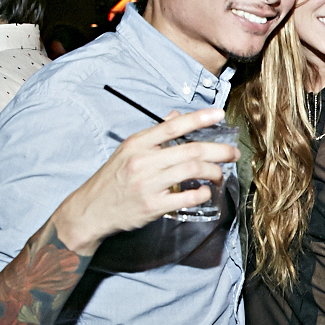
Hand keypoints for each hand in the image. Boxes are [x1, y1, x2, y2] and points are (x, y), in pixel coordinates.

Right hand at [52, 108, 236, 253]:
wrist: (91, 210)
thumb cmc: (112, 179)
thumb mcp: (128, 151)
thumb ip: (154, 135)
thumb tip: (176, 117)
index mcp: (137, 143)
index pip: (173, 126)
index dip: (199, 118)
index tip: (220, 114)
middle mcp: (143, 161)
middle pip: (191, 150)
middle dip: (219, 150)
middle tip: (232, 153)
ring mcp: (148, 184)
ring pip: (193, 171)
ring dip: (214, 172)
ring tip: (220, 174)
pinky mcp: (153, 206)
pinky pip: (187, 197)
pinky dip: (202, 193)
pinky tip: (206, 191)